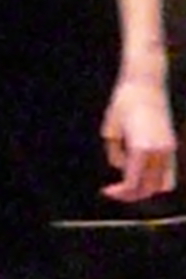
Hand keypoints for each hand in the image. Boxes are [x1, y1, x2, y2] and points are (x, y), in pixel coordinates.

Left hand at [101, 75, 176, 202]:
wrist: (146, 84)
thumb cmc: (123, 102)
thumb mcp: (110, 128)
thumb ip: (114, 152)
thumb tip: (121, 167)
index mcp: (141, 149)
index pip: (132, 183)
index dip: (119, 192)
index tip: (106, 191)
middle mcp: (159, 152)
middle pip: (148, 188)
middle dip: (131, 194)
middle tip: (115, 192)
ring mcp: (169, 150)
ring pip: (163, 184)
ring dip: (147, 189)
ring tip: (129, 185)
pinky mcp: (172, 146)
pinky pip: (169, 173)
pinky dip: (158, 180)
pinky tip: (143, 174)